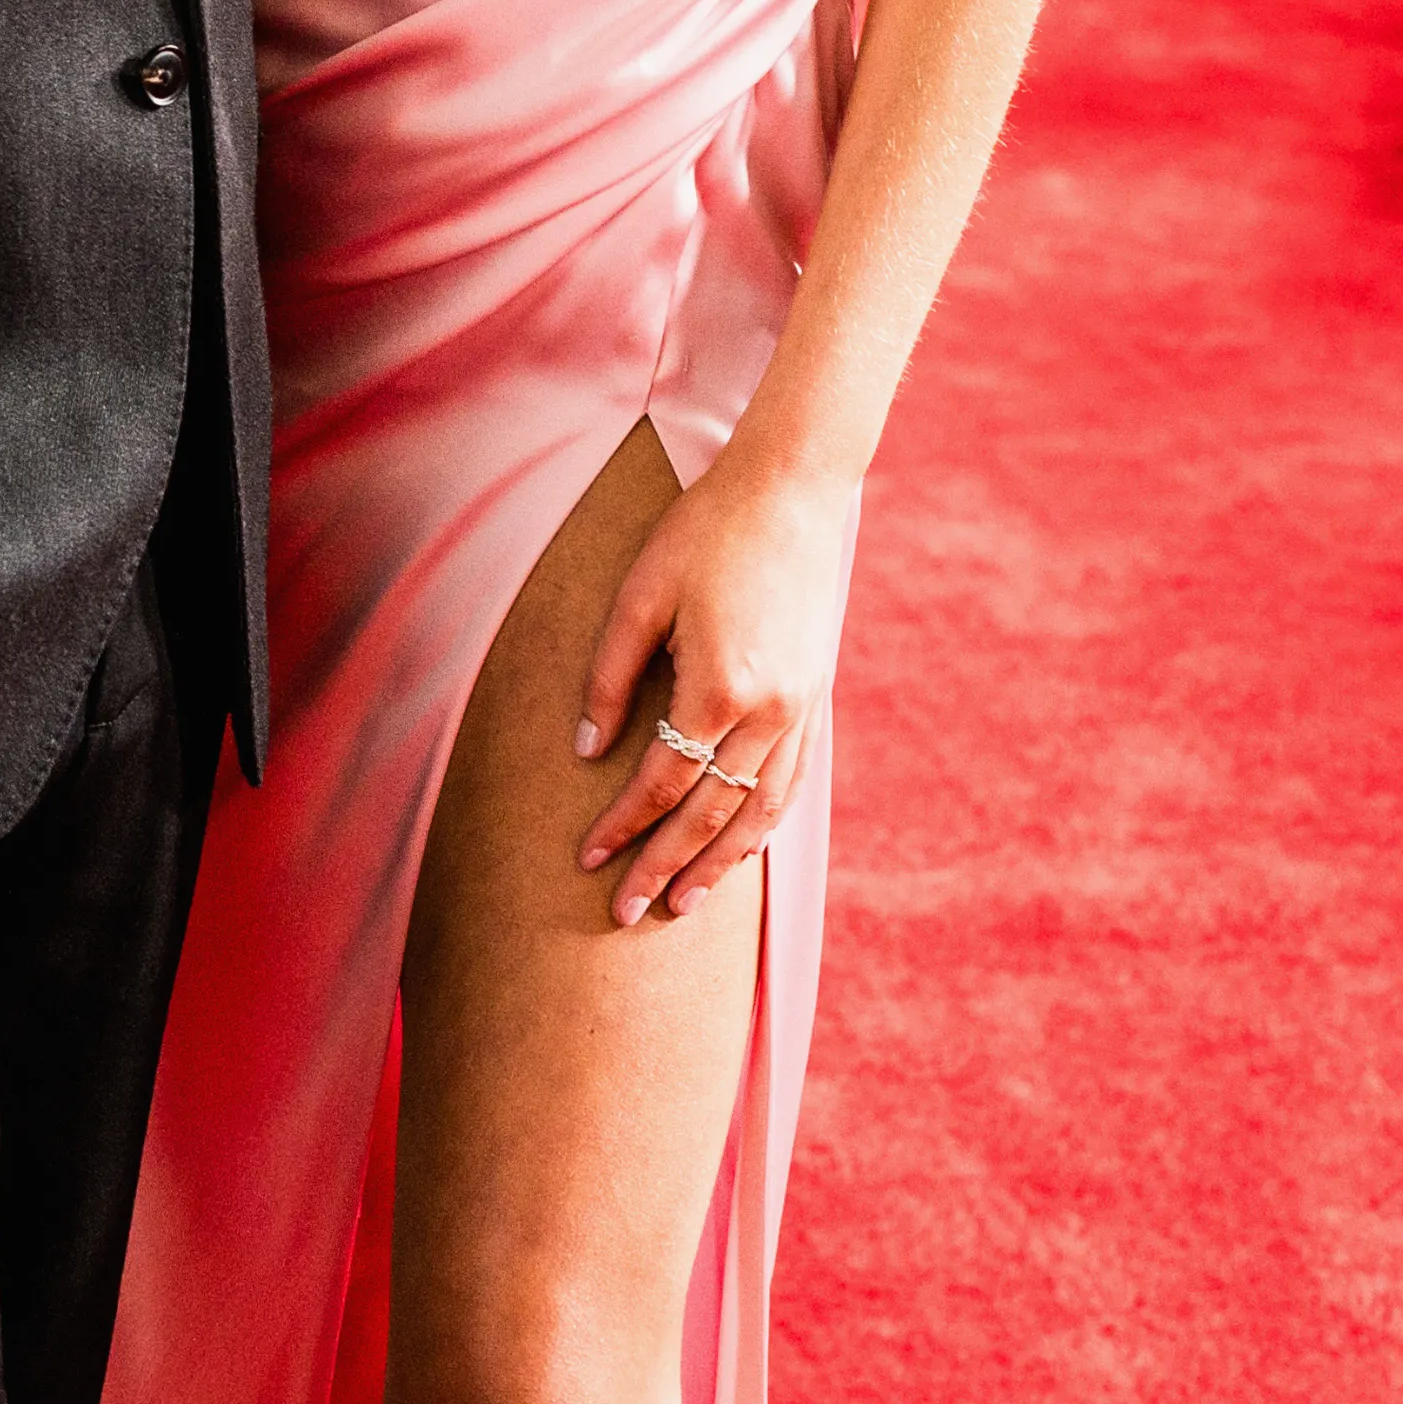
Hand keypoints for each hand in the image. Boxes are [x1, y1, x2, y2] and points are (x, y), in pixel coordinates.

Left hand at [572, 446, 858, 926]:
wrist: (792, 489)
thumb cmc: (704, 532)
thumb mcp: (640, 594)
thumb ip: (610, 676)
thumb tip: (588, 749)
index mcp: (718, 687)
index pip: (661, 782)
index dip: (621, 826)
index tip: (586, 859)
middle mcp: (768, 712)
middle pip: (709, 812)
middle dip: (664, 867)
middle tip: (625, 914)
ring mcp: (800, 710)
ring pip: (758, 810)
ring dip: (720, 862)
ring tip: (685, 904)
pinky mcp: (815, 698)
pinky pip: (790, 782)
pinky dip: (763, 824)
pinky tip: (742, 847)